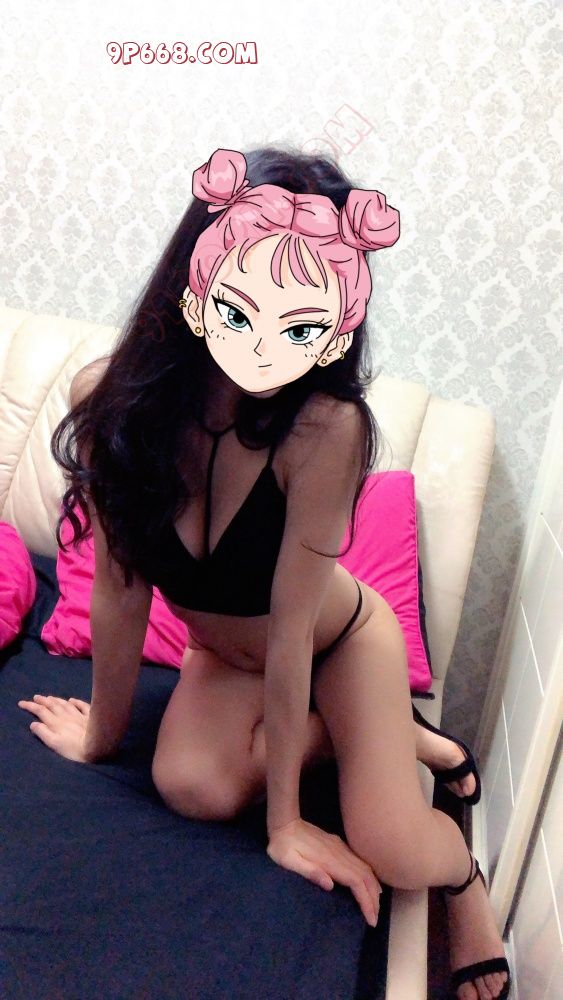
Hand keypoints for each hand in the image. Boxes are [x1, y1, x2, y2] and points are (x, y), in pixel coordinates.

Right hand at [17, 695, 90, 763]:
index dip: (31, 706)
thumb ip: (44, 733)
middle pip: (52, 705)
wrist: (97, 745)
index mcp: (56, 723)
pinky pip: (82, 705)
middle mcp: (66, 716)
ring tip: (49, 697)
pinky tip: (72, 700)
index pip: (41, 712)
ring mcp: (79, 715)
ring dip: (56, 700)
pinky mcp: (91, 716)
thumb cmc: (74, 749)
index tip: (21, 703)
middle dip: (42, 700)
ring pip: (65, 704)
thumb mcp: (55, 744)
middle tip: (35, 697)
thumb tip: (33, 723)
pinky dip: (75, 702)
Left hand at [267, 818, 381, 926]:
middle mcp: (339, 853)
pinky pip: (359, 862)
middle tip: (375, 918)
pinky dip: (368, 876)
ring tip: (375, 905)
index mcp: (328, 860)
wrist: (284, 822)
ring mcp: (340, 848)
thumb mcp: (288, 861)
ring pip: (365, 868)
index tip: (371, 919)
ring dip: (373, 887)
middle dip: (373, 898)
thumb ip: (309, 871)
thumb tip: (330, 885)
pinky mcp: (338, 845)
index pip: (355, 881)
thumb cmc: (282, 846)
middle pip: (365, 876)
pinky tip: (368, 884)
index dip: (366, 900)